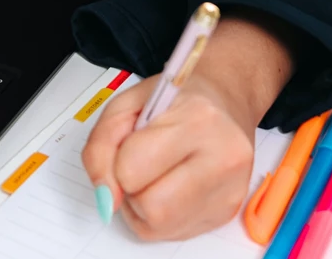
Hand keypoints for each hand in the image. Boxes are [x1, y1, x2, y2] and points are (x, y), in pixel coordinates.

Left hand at [81, 12, 297, 240]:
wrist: (224, 102)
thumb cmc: (175, 100)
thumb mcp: (125, 105)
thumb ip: (101, 148)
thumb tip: (106, 198)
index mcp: (198, 120)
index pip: (131, 171)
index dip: (118, 162)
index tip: (131, 145)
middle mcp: (223, 157)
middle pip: (151, 208)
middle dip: (132, 190)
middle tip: (142, 164)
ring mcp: (230, 189)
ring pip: (160, 226)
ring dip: (143, 206)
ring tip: (155, 174)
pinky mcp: (228, 211)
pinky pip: (173, 232)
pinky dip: (160, 214)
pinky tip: (170, 186)